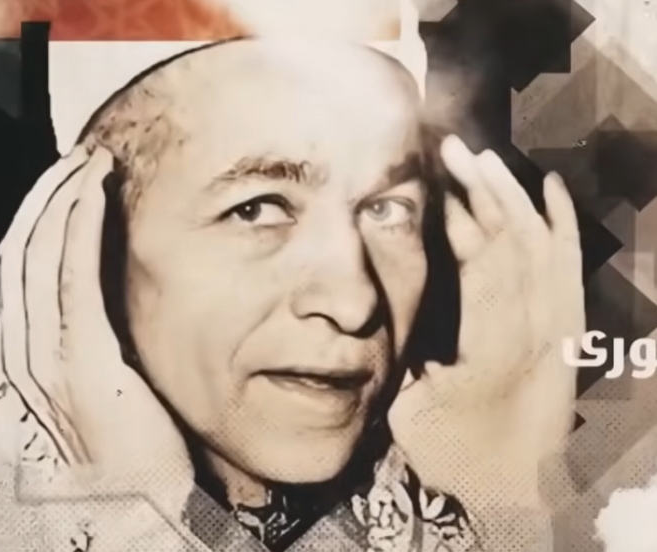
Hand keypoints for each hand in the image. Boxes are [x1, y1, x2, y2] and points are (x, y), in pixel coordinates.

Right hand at [0, 145, 193, 519]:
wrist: (141, 504)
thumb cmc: (131, 445)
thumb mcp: (102, 380)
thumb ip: (90, 335)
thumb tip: (101, 294)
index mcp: (25, 352)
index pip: (19, 265)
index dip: (42, 214)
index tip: (74, 179)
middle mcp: (21, 350)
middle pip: (18, 247)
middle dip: (49, 192)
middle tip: (82, 155)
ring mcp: (43, 356)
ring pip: (36, 251)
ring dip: (63, 196)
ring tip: (92, 161)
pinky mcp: (77, 360)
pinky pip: (70, 275)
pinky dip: (79, 224)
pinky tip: (97, 193)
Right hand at [389, 135, 583, 510]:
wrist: (520, 493)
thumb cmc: (462, 460)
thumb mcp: (416, 421)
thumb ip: (407, 363)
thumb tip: (385, 315)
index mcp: (496, 351)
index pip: (484, 266)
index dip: (458, 216)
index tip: (432, 176)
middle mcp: (537, 331)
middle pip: (515, 244)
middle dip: (483, 190)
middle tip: (452, 148)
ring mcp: (559, 327)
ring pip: (542, 247)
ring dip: (512, 198)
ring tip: (482, 157)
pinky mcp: (567, 327)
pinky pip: (569, 265)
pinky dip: (562, 222)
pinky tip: (549, 186)